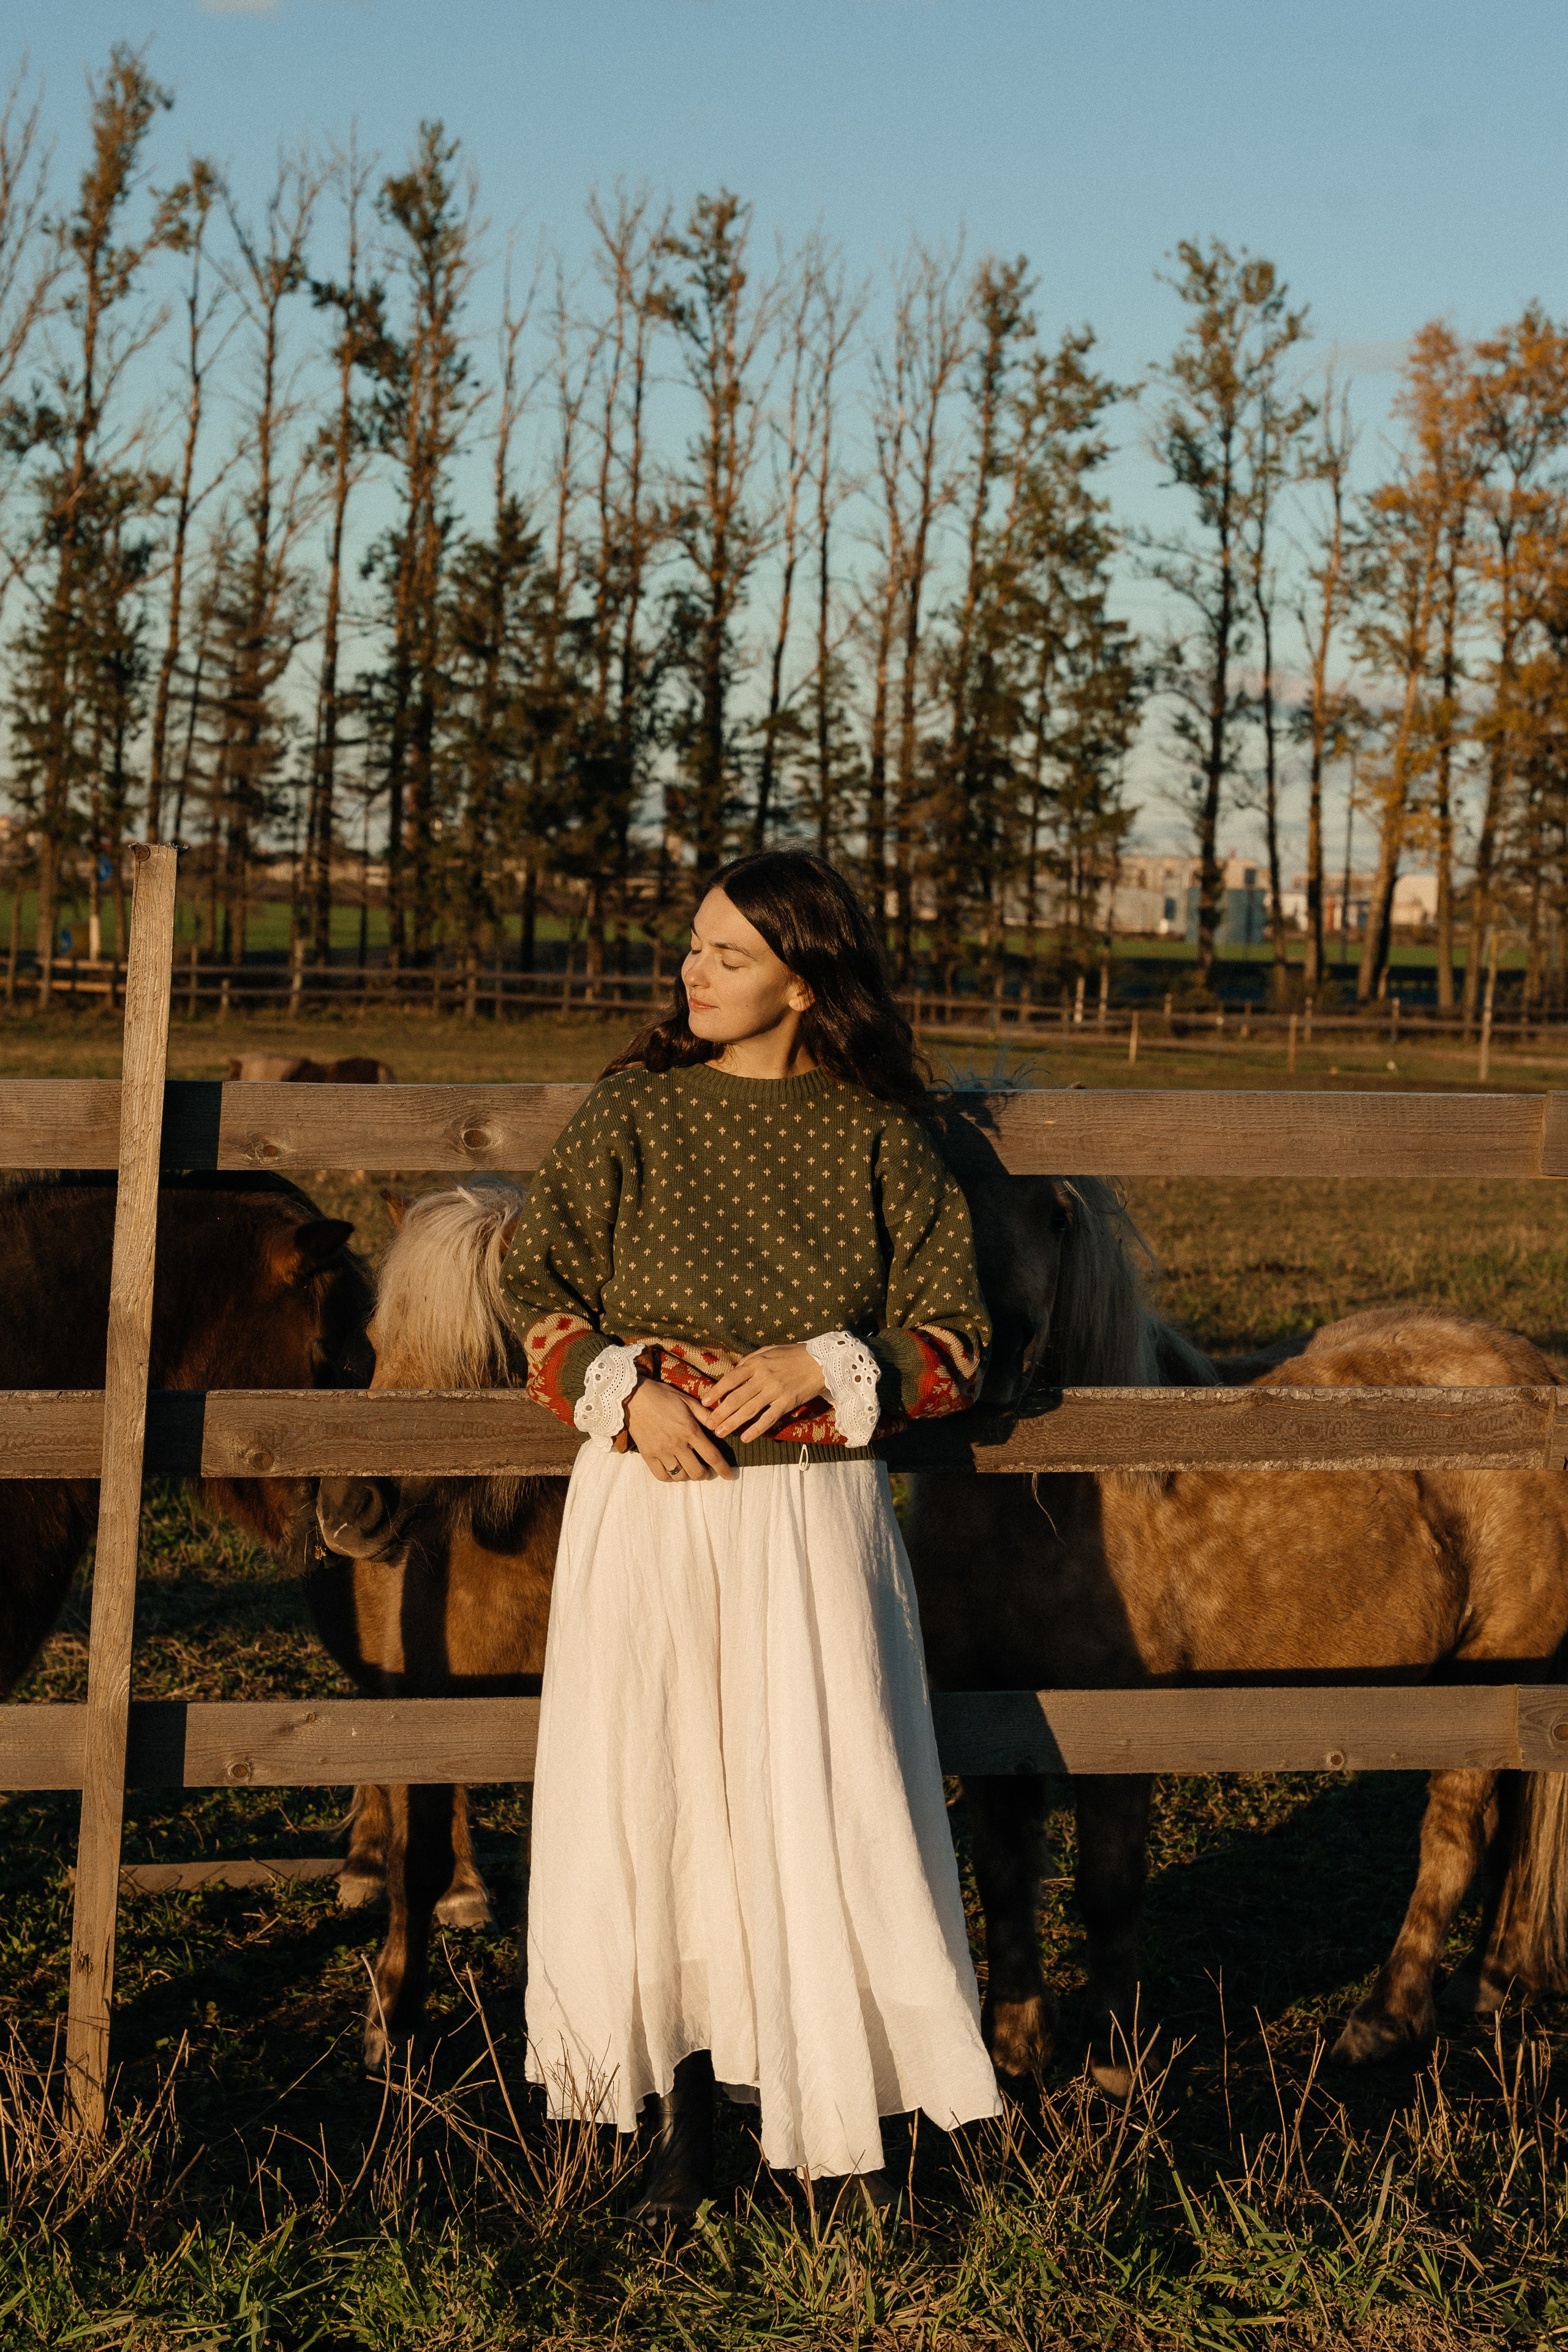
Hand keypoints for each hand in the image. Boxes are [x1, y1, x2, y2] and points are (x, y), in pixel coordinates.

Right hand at [625, 1376, 734, 1482]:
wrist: (633, 1397)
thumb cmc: (663, 1396)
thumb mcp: (688, 1401)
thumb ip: (705, 1415)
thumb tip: (721, 1425)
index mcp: (689, 1430)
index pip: (711, 1455)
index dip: (723, 1468)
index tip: (730, 1476)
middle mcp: (676, 1444)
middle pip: (697, 1471)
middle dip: (705, 1474)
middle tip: (706, 1469)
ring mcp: (661, 1451)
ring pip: (680, 1476)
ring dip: (689, 1475)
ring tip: (690, 1468)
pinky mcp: (648, 1455)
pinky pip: (662, 1475)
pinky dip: (671, 1477)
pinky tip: (675, 1470)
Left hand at [704, 1343, 824, 1443]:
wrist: (821, 1362)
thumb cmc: (793, 1354)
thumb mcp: (768, 1350)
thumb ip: (750, 1361)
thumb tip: (733, 1373)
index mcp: (757, 1363)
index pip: (731, 1379)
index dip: (716, 1391)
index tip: (705, 1402)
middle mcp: (764, 1377)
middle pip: (737, 1398)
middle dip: (720, 1413)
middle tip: (708, 1424)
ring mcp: (775, 1391)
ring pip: (749, 1410)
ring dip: (733, 1423)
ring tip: (720, 1433)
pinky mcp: (787, 1403)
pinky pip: (768, 1418)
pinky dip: (756, 1429)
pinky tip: (745, 1438)